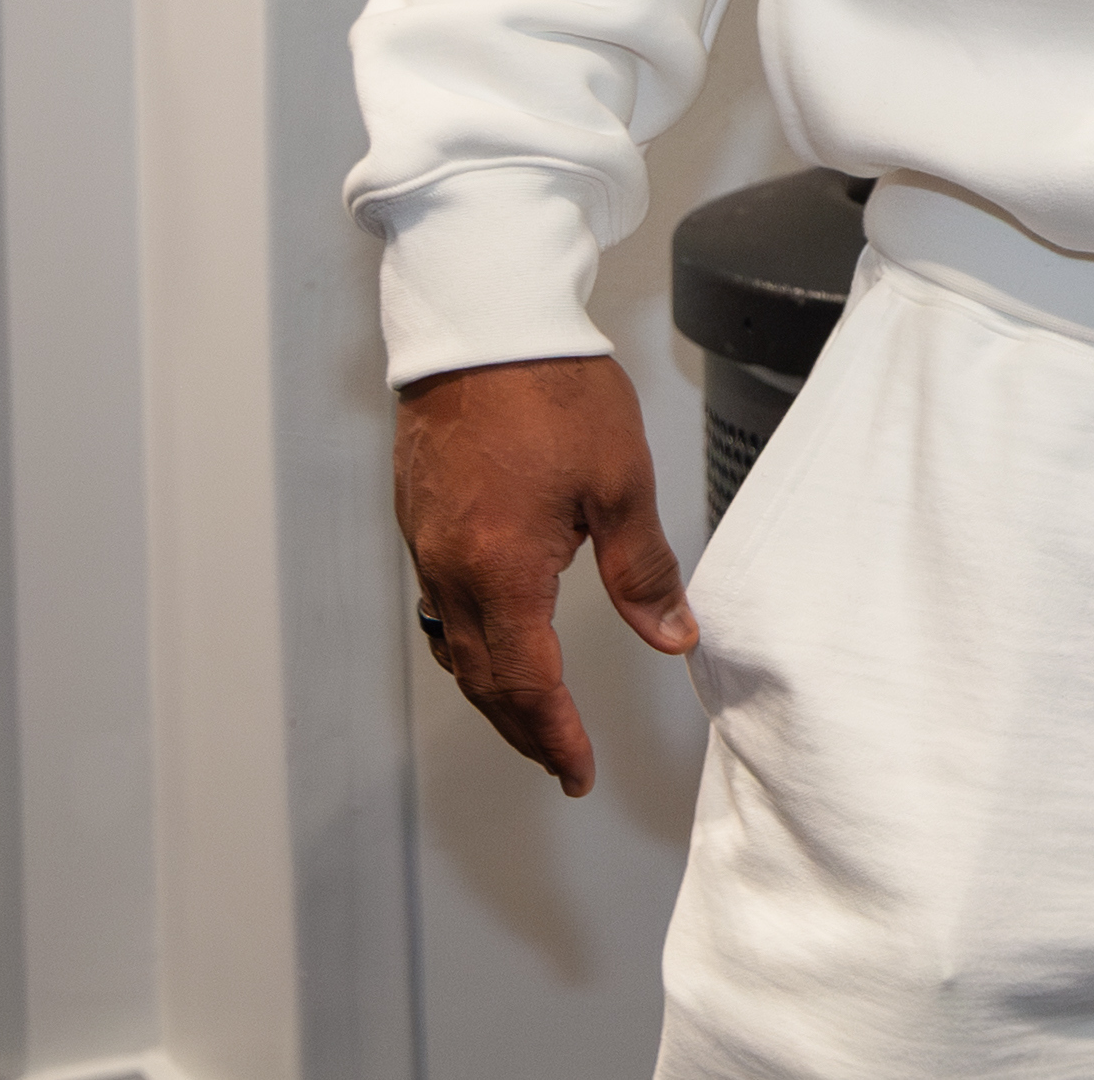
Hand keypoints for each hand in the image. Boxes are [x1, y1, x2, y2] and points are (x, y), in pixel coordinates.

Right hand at [394, 353, 694, 795]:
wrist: (481, 323)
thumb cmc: (552, 389)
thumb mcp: (620, 481)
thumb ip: (643, 570)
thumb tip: (673, 636)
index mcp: (502, 570)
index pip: (528, 683)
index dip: (556, 736)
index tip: (578, 771)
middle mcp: (451, 570)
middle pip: (483, 680)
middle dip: (524, 729)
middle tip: (560, 762)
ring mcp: (427, 546)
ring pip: (456, 647)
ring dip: (493, 693)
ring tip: (534, 720)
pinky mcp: (419, 520)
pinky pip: (439, 606)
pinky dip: (469, 643)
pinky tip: (494, 643)